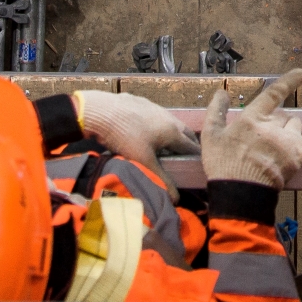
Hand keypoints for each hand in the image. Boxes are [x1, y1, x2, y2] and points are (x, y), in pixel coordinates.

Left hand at [75, 91, 200, 170]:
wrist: (100, 111)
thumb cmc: (125, 136)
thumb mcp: (143, 161)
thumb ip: (161, 179)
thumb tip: (176, 199)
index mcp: (172, 131)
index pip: (192, 146)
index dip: (197, 157)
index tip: (200, 166)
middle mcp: (168, 117)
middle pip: (185, 132)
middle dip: (189, 143)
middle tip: (189, 156)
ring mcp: (155, 107)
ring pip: (171, 122)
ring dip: (174, 133)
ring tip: (170, 145)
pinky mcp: (141, 102)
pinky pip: (155, 115)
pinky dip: (158, 124)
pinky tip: (147, 131)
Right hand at [202, 68, 301, 187]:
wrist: (239, 194)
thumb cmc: (223, 165)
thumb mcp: (211, 136)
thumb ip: (216, 111)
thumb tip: (222, 92)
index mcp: (252, 118)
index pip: (274, 93)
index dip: (289, 81)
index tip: (301, 73)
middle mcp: (273, 126)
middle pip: (282, 114)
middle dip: (276, 120)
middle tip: (264, 136)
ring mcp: (287, 141)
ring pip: (295, 124)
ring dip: (290, 127)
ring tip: (279, 140)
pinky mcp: (298, 157)